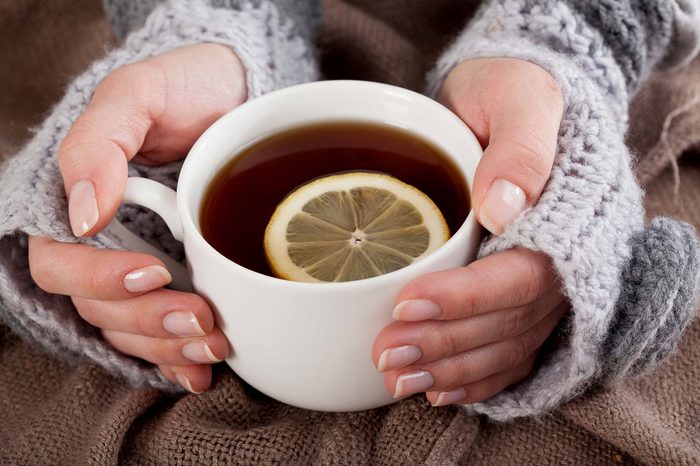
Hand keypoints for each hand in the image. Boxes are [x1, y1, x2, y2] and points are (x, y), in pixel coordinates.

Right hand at [28, 43, 246, 392]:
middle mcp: (103, 243)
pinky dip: (178, 358)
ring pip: (131, 329)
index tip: (151, 272)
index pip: (60, 262)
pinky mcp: (176, 279)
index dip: (99, 279)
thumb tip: (82, 214)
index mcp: (77, 203)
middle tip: (201, 317)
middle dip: (147, 322)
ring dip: (168, 346)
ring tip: (214, 342)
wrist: (237, 97)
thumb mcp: (138, 94)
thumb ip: (98, 143)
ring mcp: (138, 264)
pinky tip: (201, 370)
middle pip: (98, 307)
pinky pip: (161, 334)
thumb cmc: (184, 87)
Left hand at [372, 58, 566, 405]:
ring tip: (397, 380)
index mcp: (564, 218)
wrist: (509, 98)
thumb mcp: (515, 97)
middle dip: (444, 343)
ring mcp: (542, 283)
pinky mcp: (519, 294)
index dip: (465, 298)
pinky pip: (509, 350)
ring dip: (451, 369)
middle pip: (506, 321)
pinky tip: (437, 390)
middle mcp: (560, 261)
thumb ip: (520, 146)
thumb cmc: (510, 89)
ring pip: (504, 345)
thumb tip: (503, 207)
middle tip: (385, 354)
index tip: (406, 303)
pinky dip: (475, 378)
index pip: (519, 275)